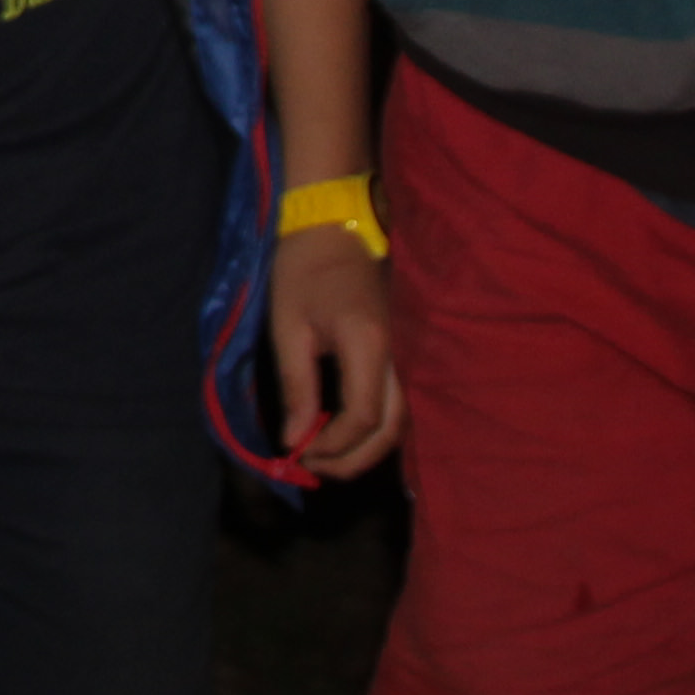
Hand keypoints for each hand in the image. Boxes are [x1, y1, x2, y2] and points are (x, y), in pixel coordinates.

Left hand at [268, 223, 401, 477]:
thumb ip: (297, 387)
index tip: (299, 451)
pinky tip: (347, 433)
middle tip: (316, 467)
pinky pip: (398, 403)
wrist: (332, 228)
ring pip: (400, 421)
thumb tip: (294, 439)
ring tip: (327, 455)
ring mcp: (405, 353)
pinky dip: (376, 427)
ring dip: (367, 447)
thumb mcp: (288, 328)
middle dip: (354, 459)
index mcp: (367, 344)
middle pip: (390, 429)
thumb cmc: (303, 271)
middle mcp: (397, 354)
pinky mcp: (402, 351)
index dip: (333, 446)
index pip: (362, 417)